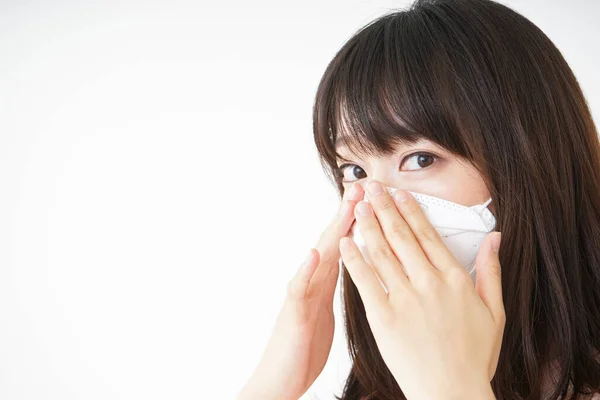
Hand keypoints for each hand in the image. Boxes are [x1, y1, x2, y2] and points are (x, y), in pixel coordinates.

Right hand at [237, 183, 363, 399]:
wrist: (280, 377)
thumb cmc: (305, 345)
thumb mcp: (328, 311)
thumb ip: (340, 288)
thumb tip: (363, 271)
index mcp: (326, 283)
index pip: (348, 245)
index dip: (363, 221)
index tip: (379, 198)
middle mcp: (313, 282)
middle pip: (334, 242)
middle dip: (349, 213)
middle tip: (364, 186)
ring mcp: (302, 295)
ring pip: (319, 258)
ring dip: (332, 231)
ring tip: (346, 207)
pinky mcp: (294, 314)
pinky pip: (299, 290)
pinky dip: (306, 270)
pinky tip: (315, 253)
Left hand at [339, 180, 503, 399]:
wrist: (452, 392)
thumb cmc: (474, 356)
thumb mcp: (495, 312)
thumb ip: (491, 271)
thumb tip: (496, 238)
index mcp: (454, 279)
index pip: (427, 235)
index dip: (410, 211)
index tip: (399, 194)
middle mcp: (429, 283)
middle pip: (401, 236)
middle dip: (385, 208)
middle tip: (372, 187)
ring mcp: (405, 299)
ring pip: (382, 252)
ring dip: (368, 225)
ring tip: (357, 206)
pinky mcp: (383, 317)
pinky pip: (365, 281)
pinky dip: (354, 259)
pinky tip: (345, 242)